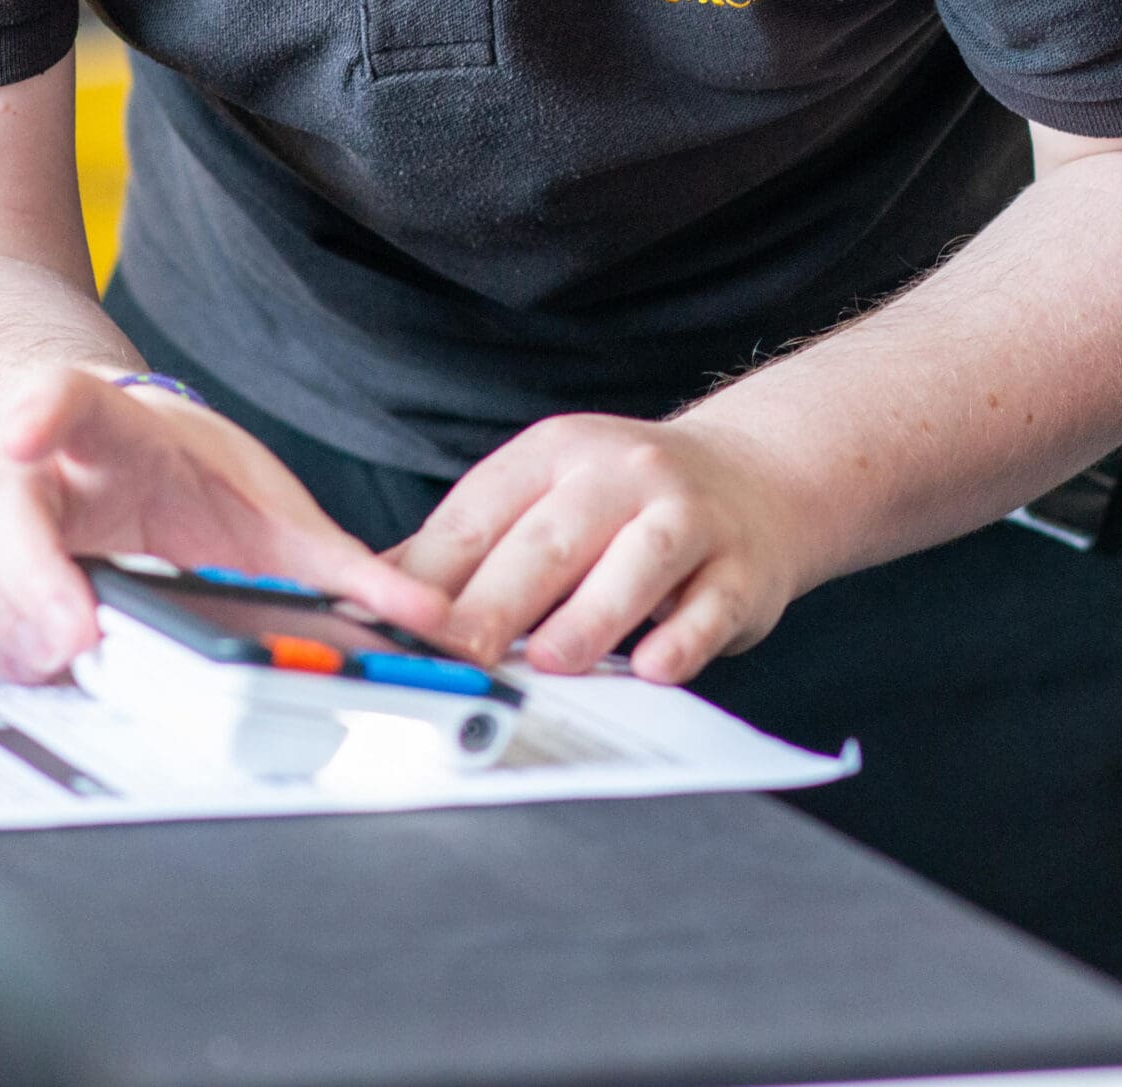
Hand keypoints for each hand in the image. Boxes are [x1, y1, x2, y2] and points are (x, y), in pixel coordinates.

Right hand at [0, 370, 454, 682]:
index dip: (39, 410)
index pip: (65, 400)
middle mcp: (43, 472)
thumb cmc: (188, 478)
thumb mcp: (271, 510)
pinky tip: (37, 664)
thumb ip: (342, 566)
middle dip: (16, 572)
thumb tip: (429, 618)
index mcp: (115, 435)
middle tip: (74, 635)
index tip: (21, 430)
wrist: (117, 454)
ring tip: (64, 660)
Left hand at [388, 412, 806, 683]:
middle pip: (549, 539)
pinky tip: (653, 667)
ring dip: (589, 616)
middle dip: (497, 600)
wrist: (752, 480)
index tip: (393, 623)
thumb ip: (467, 548)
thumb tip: (369, 597)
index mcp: (553, 454)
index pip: (481, 512)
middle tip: (458, 653)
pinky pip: (710, 604)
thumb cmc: (622, 504)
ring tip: (549, 663)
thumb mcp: (543, 497)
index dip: (434, 571)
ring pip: (635, 563)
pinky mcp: (741, 567)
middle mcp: (618, 473)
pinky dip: (682, 638)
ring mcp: (685, 515)